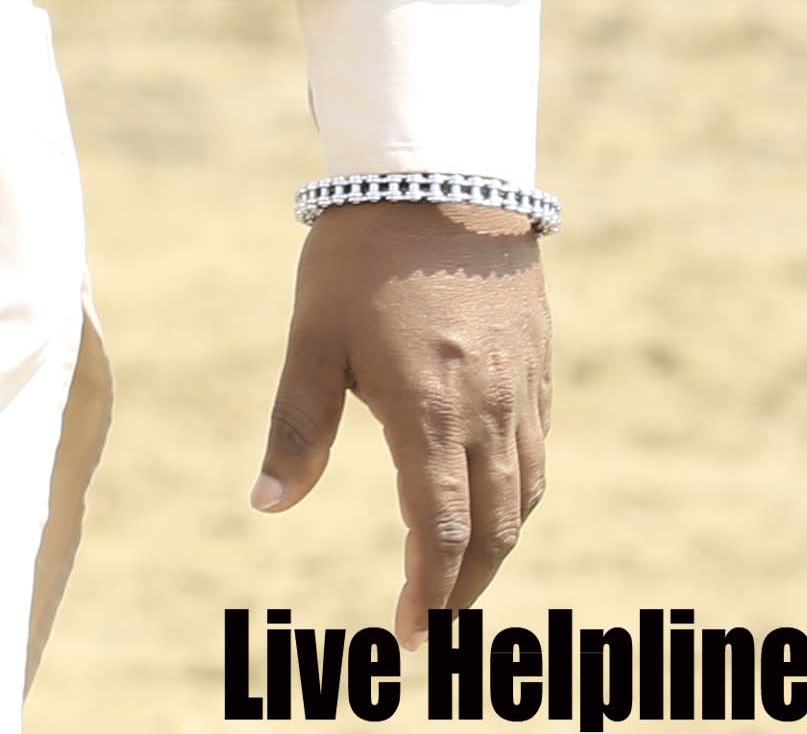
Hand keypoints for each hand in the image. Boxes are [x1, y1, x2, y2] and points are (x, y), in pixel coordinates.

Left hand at [253, 198, 549, 636]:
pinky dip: (522, 492)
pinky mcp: (539, 362)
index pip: (437, 530)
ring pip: (526, 493)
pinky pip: (541, 449)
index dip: (427, 591)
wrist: (443, 172)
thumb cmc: (362, 252)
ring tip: (464, 572)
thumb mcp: (312, 336)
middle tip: (437, 622)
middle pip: (494, 528)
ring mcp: (523, 387)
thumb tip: (265, 506)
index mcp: (427, 411)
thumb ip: (296, 427)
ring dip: (498, 544)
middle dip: (466, 585)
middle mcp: (488, 411)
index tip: (409, 634)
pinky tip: (497, 496)